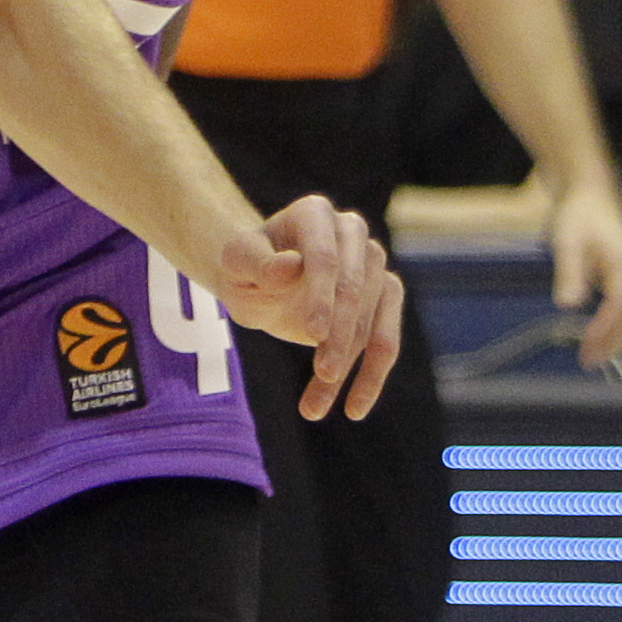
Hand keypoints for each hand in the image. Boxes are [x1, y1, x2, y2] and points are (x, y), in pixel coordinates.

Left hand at [214, 195, 402, 421]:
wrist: (257, 280)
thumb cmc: (244, 268)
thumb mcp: (235, 265)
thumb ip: (256, 263)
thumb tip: (292, 266)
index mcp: (313, 213)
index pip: (325, 257)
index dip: (322, 295)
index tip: (312, 334)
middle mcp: (351, 231)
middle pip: (355, 289)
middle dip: (341, 335)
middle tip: (322, 372)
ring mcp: (373, 263)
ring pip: (371, 322)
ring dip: (349, 367)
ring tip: (314, 407)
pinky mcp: (385, 295)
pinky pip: (385, 341)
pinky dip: (371, 377)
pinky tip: (352, 408)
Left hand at [547, 183, 621, 368]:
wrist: (589, 190)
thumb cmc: (578, 213)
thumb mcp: (567, 241)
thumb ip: (570, 273)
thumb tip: (567, 305)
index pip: (620, 307)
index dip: (604, 330)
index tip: (585, 347)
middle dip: (612, 342)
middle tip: (587, 361)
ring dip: (614, 337)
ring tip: (591, 354)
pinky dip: (615, 324)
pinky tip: (597, 334)